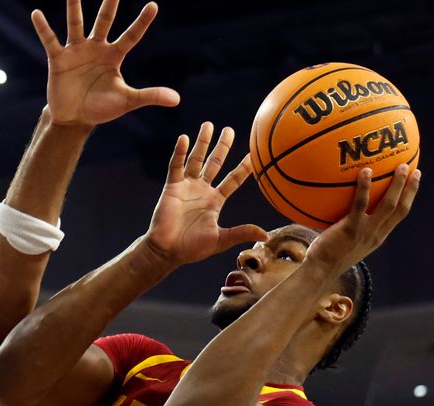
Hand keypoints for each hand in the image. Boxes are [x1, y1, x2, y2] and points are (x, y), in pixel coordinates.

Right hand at [32, 0, 178, 126]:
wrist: (75, 119)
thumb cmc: (101, 108)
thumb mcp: (127, 101)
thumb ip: (149, 96)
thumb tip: (177, 100)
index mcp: (114, 55)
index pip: (131, 36)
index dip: (142, 22)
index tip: (153, 5)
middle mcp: (96, 48)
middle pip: (104, 21)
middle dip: (110, 4)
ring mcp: (77, 51)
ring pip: (76, 24)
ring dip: (74, 7)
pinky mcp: (58, 59)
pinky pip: (50, 41)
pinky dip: (43, 28)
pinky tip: (36, 14)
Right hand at [143, 123, 266, 264]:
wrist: (166, 251)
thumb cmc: (191, 248)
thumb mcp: (221, 240)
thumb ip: (241, 233)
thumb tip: (266, 235)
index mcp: (215, 201)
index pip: (233, 180)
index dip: (244, 168)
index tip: (255, 154)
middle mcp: (202, 190)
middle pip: (215, 163)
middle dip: (222, 146)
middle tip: (230, 129)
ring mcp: (186, 187)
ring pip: (196, 160)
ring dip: (202, 143)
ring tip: (208, 125)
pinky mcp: (172, 187)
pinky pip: (176, 166)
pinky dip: (180, 153)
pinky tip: (184, 139)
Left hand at [305, 164, 421, 273]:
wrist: (321, 271)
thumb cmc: (328, 255)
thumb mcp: (347, 241)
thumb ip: (353, 225)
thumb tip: (345, 205)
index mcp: (378, 236)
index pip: (399, 215)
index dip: (409, 197)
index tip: (414, 180)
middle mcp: (377, 234)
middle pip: (400, 208)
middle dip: (410, 188)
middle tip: (413, 169)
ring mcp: (366, 231)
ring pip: (389, 205)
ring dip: (397, 185)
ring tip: (400, 166)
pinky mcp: (351, 229)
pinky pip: (361, 204)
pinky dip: (365, 187)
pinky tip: (365, 171)